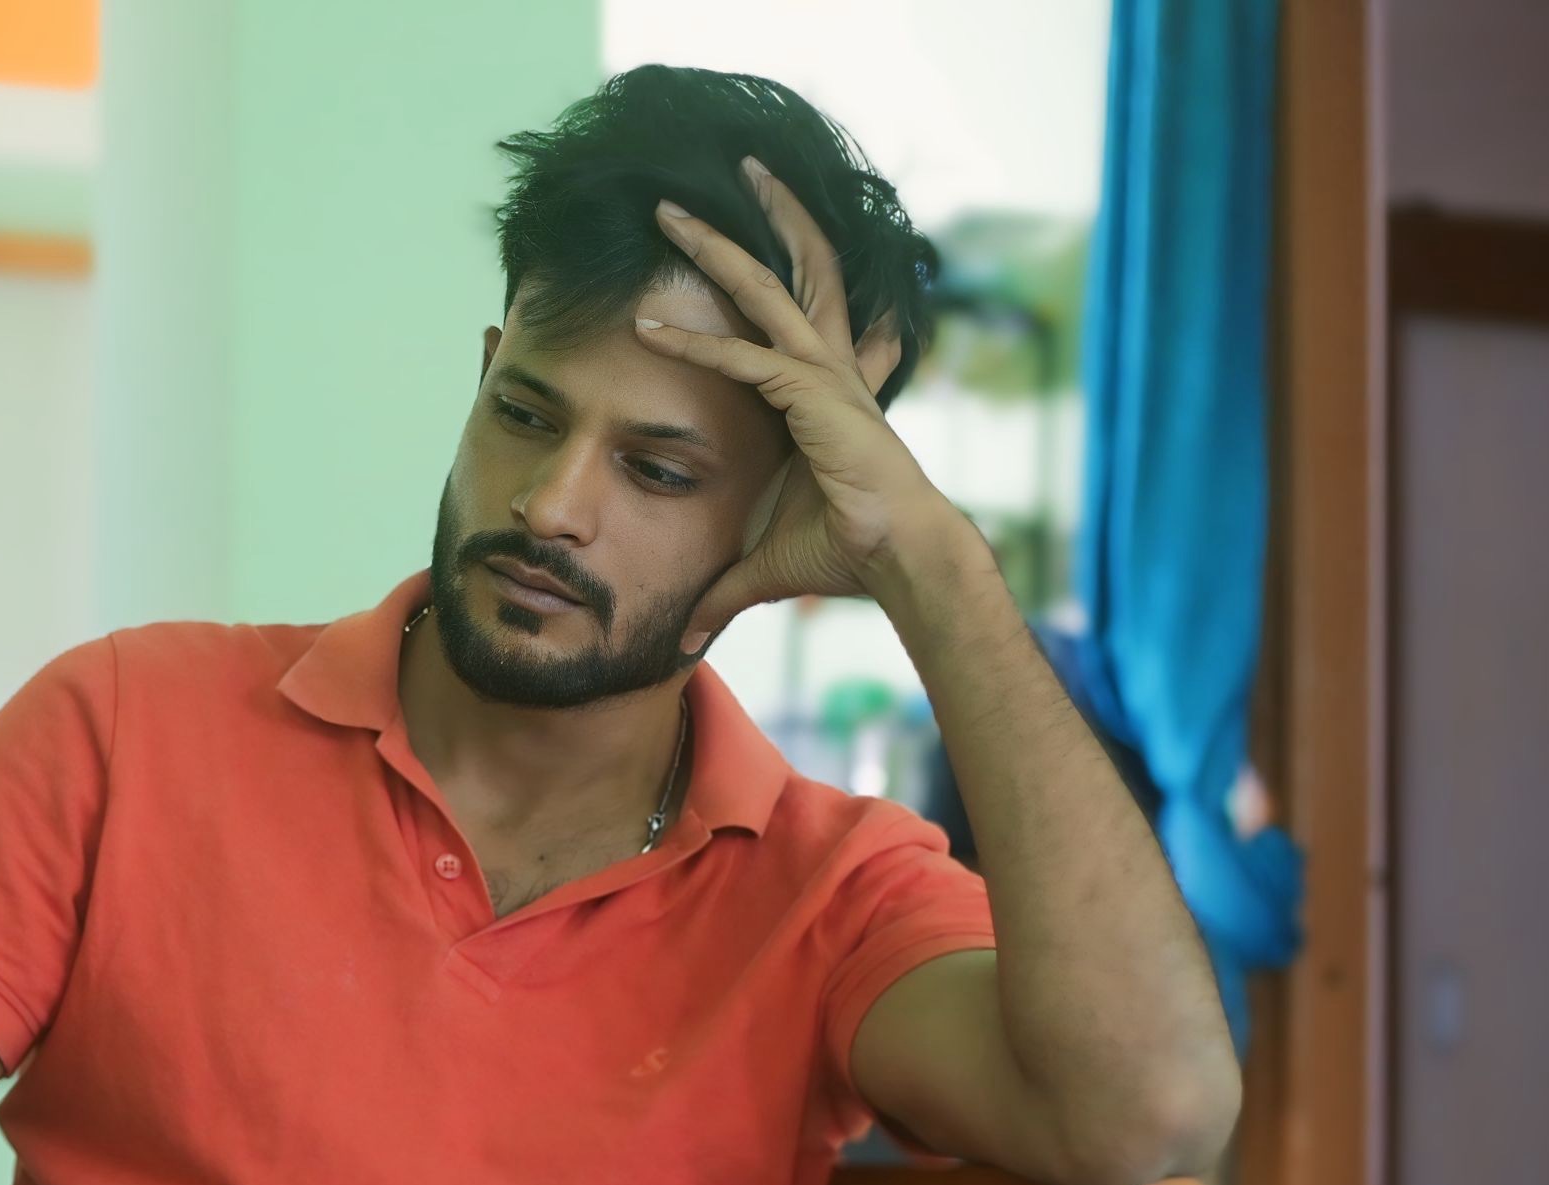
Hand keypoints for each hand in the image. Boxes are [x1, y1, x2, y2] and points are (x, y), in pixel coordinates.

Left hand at [638, 158, 962, 647]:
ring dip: (718, 247)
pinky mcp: (815, 396)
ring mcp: (826, 374)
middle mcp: (830, 366)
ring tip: (671, 208)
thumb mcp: (770, 565)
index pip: (793, 312)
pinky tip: (647, 333)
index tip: (722, 252)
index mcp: (827, 387)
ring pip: (768, 288)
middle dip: (748, 222)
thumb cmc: (851, 554)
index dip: (758, 277)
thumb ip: (725, 588)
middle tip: (705, 185)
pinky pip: (746, 359)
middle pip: (790, 272)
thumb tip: (688, 634)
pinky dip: (695, 345)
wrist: (902, 559)